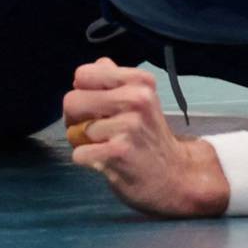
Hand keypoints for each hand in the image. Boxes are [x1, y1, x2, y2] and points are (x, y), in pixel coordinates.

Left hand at [64, 59, 226, 218]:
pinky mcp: (120, 151)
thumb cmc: (149, 136)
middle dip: (74, 119)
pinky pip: (80, 153)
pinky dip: (87, 160)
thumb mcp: (139, 99)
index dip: (82, 93)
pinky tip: (107, 160)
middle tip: (93, 130)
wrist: (175, 175)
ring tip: (106, 147)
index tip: (94, 108)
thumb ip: (112, 80)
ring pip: (76, 129)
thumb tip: (87, 71)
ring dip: (84, 142)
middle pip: (72, 100)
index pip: (83, 74)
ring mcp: (129, 125)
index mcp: (138, 81)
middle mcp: (136, 98)